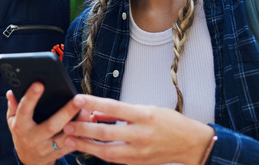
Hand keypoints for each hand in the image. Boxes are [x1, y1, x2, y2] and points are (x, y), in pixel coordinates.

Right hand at [6, 83, 85, 164]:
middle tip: (77, 99)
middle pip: (51, 125)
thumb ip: (13, 106)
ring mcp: (46, 148)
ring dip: (78, 125)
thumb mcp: (13, 121)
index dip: (31, 97)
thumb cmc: (22, 134)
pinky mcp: (57, 154)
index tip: (40, 84)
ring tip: (88, 110)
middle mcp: (33, 138)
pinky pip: (72, 146)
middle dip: (66, 112)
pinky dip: (82, 136)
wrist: (28, 161)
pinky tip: (90, 124)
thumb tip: (11, 92)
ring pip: (65, 138)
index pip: (24, 110)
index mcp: (21, 126)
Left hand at [63, 95, 215, 164]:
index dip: (93, 103)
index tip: (77, 99)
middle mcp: (141, 134)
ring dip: (86, 145)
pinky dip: (99, 153)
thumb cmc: (169, 122)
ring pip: (107, 151)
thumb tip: (98, 111)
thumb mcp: (147, 108)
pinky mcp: (138, 162)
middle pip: (106, 133)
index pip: (113, 108)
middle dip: (84, 130)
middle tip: (67, 125)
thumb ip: (121, 111)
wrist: (190, 143)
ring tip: (70, 139)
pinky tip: (88, 148)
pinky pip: (114, 159)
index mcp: (144, 115)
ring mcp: (139, 151)